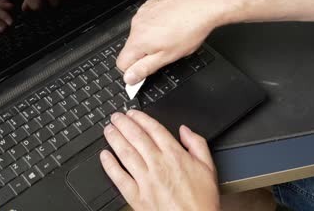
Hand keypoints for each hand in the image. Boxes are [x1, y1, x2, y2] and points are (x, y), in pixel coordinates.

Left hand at [100, 110, 219, 210]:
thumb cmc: (201, 200)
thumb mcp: (208, 168)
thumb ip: (197, 144)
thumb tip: (185, 130)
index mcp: (174, 155)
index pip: (154, 129)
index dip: (140, 118)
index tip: (132, 113)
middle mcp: (158, 164)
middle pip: (136, 137)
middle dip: (123, 124)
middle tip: (115, 117)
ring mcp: (145, 180)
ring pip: (126, 153)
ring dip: (115, 139)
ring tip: (108, 130)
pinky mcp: (136, 196)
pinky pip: (119, 177)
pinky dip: (110, 165)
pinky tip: (104, 156)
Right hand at [117, 0, 234, 84]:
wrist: (204, 5)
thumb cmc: (190, 30)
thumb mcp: (168, 57)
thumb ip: (145, 69)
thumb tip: (129, 78)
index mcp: (138, 40)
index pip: (122, 63)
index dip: (135, 70)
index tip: (146, 69)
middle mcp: (137, 24)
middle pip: (131, 47)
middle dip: (145, 53)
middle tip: (165, 51)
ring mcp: (143, 11)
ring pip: (140, 33)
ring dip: (151, 37)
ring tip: (171, 35)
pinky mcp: (151, 3)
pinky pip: (147, 18)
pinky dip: (156, 23)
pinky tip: (171, 23)